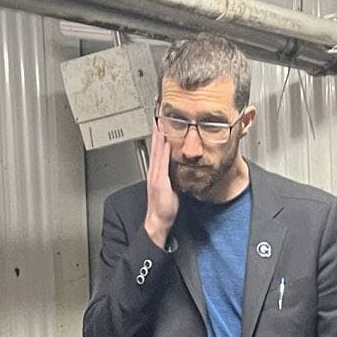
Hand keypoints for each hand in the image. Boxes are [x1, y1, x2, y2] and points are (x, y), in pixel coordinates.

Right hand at [142, 119, 178, 245]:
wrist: (158, 219)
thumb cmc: (164, 207)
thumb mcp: (171, 187)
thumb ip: (174, 176)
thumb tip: (181, 169)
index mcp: (157, 172)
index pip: (158, 149)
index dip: (158, 136)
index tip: (161, 123)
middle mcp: (154, 171)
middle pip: (155, 147)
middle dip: (157, 131)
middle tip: (158, 116)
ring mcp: (156, 175)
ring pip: (157, 151)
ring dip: (158, 137)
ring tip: (160, 123)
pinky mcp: (159, 181)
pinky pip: (161, 162)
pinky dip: (162, 151)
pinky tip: (165, 142)